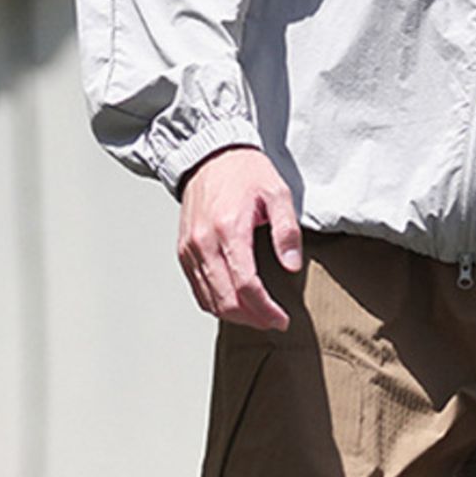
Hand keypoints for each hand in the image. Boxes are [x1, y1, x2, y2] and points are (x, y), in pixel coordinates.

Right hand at [178, 146, 302, 329]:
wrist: (209, 155)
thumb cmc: (244, 171)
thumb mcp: (277, 193)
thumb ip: (287, 231)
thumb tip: (292, 265)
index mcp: (228, 228)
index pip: (246, 285)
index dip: (266, 310)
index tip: (282, 319)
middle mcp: (203, 242)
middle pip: (226, 300)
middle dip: (253, 319)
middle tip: (274, 322)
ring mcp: (190, 249)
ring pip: (210, 301)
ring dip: (235, 316)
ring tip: (258, 316)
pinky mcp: (183, 252)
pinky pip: (198, 290)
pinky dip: (217, 304)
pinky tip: (236, 304)